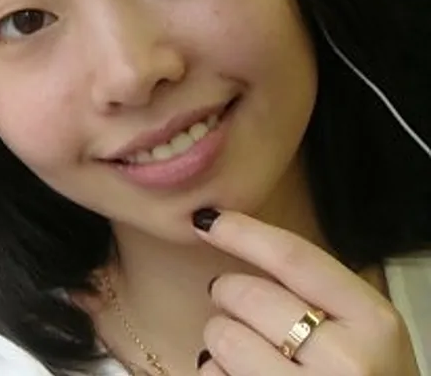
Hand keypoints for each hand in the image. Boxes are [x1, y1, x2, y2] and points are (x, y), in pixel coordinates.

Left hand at [193, 209, 419, 375]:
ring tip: (249, 352)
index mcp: (372, 322)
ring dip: (221, 338)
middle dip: (228, 293)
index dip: (243, 233)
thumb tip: (235, 235)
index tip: (208, 221)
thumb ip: (317, 290)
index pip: (294, 259)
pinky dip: (216, 373)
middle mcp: (345, 360)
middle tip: (239, 306)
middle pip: (246, 294)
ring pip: (223, 338)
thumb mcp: (365, 330)